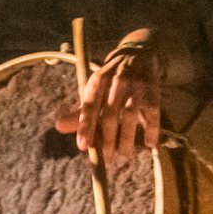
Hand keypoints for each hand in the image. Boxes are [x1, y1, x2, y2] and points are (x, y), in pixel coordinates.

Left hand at [53, 32, 161, 162]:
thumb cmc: (111, 78)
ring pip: (129, 115)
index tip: (83, 146)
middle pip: (109, 114)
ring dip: (127, 138)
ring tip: (124, 155)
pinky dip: (152, 130)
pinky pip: (152, 114)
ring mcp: (136, 86)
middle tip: (106, 159)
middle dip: (107, 139)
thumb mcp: (95, 89)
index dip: (85, 126)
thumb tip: (59, 127)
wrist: (139, 54)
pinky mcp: (153, 92)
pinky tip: (149, 144)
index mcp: (98, 80)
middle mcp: (116, 81)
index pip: (89, 105)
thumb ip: (80, 110)